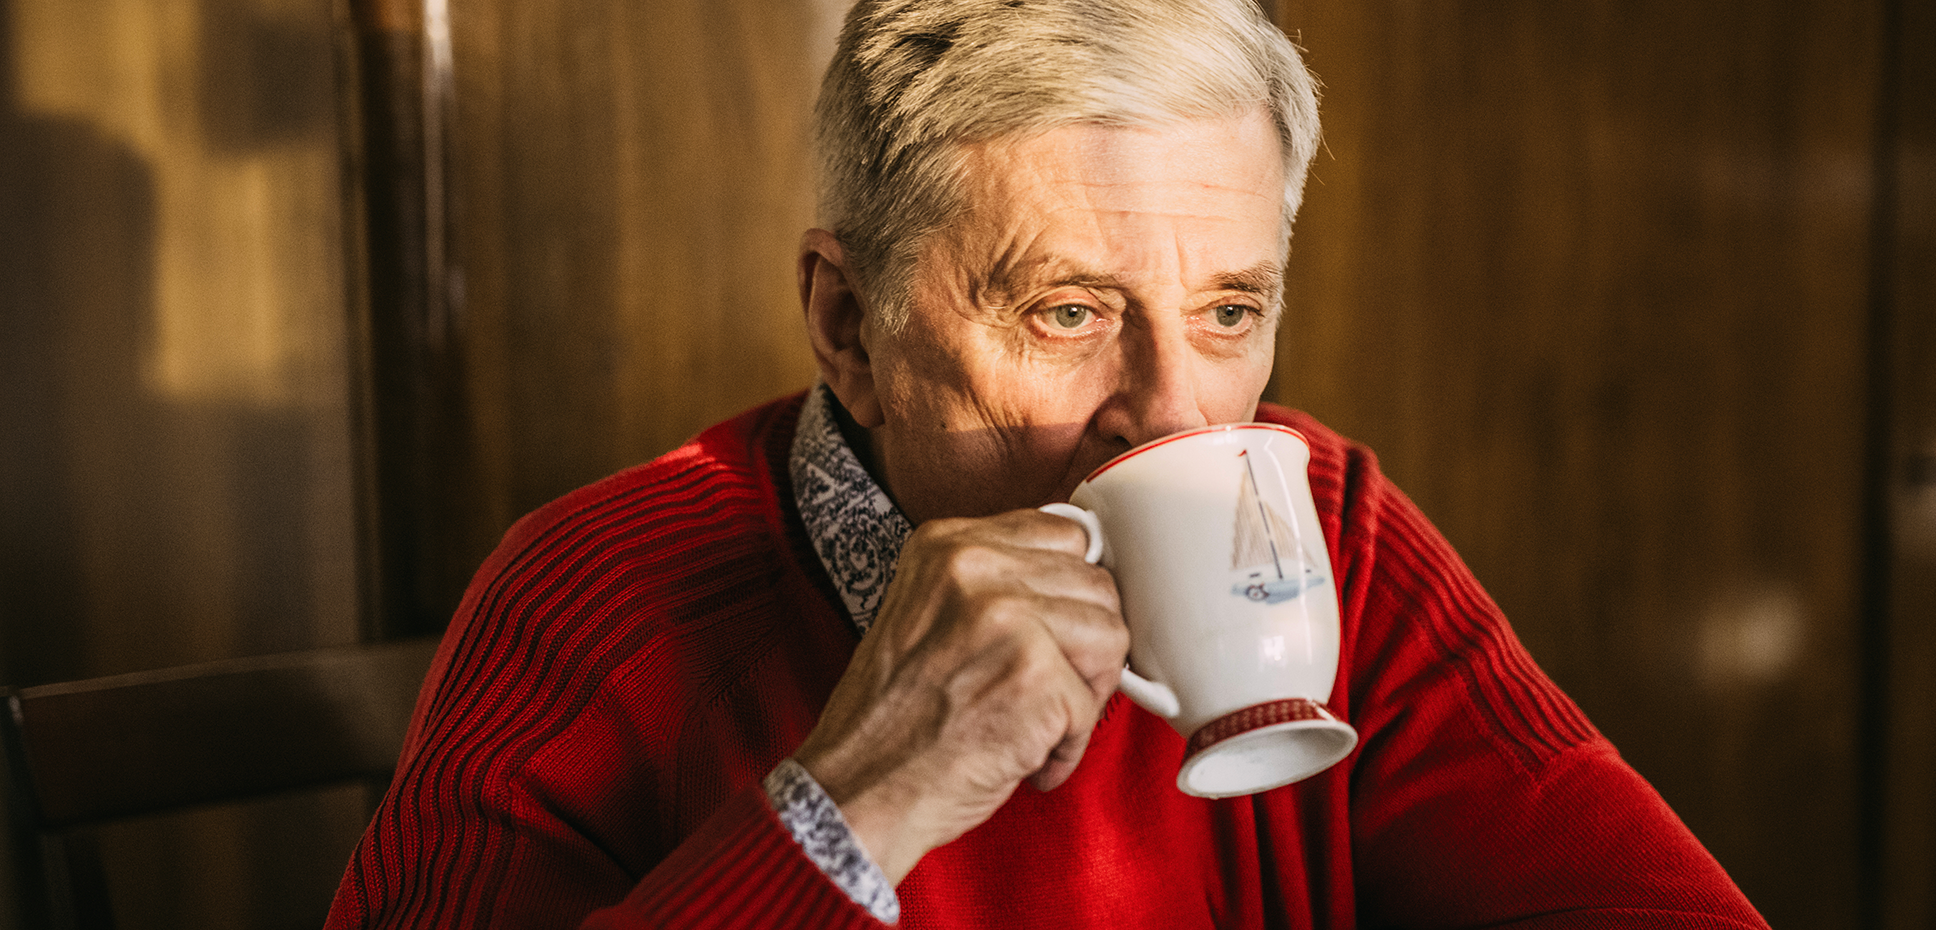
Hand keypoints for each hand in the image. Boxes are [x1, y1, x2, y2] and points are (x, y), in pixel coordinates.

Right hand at [793, 508, 1127, 883]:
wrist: (857, 789)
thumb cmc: (894, 719)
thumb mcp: (928, 613)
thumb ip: (996, 583)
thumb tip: (1080, 578)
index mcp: (946, 544)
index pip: (1065, 536)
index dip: (1068, 594)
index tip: (1053, 631)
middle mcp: (974, 567)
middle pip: (1095, 586)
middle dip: (1082, 648)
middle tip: (1039, 689)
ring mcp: (1005, 617)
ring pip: (1111, 637)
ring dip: (1083, 692)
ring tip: (1034, 719)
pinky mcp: (1033, 675)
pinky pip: (1093, 706)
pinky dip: (1066, 746)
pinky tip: (1022, 755)